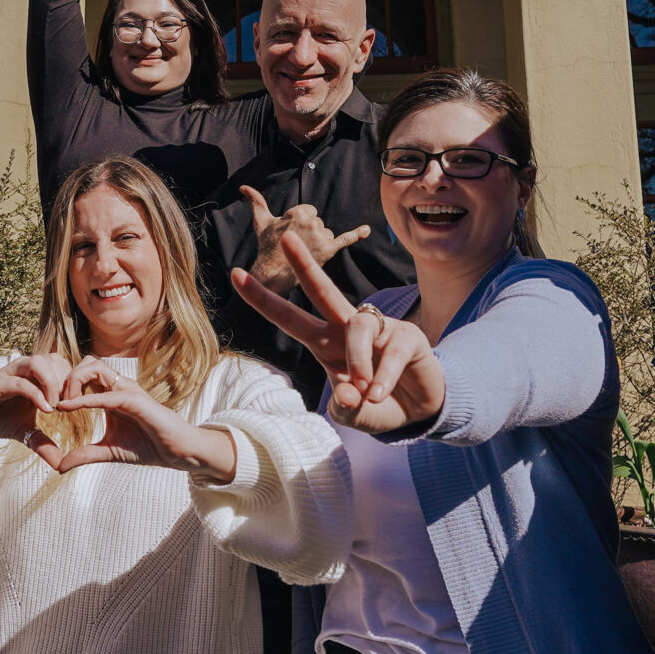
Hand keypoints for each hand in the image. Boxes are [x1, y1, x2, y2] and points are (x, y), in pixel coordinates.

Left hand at [40, 358, 236, 480]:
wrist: (177, 452)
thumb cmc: (147, 447)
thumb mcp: (107, 452)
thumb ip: (84, 454)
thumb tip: (59, 466)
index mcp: (111, 394)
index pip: (83, 375)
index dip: (63, 384)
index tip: (47, 402)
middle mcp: (118, 387)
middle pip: (86, 363)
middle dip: (65, 378)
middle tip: (54, 401)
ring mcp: (127, 391)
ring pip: (94, 367)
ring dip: (74, 382)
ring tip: (62, 404)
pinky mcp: (136, 400)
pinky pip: (106, 393)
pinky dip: (85, 399)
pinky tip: (67, 408)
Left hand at [231, 235, 444, 435]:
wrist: (420, 411)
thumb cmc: (378, 406)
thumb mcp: (355, 415)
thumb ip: (346, 408)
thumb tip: (349, 394)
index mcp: (325, 343)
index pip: (290, 318)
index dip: (263, 299)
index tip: (235, 274)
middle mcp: (348, 329)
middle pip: (323, 290)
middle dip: (304, 265)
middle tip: (285, 238)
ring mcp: (379, 329)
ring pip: (357, 327)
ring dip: (357, 361)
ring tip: (364, 390)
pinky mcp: (408, 336)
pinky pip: (391, 351)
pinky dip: (383, 377)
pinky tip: (378, 394)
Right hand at [239, 185, 369, 292]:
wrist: (272, 274)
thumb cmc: (266, 247)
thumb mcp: (261, 222)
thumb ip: (256, 202)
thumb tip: (243, 187)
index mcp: (298, 211)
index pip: (309, 212)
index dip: (301, 224)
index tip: (291, 235)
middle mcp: (312, 221)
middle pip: (319, 223)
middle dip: (310, 233)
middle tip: (297, 246)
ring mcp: (322, 236)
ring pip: (327, 234)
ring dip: (320, 242)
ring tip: (306, 253)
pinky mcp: (329, 251)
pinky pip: (346, 239)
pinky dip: (357, 234)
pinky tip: (367, 230)